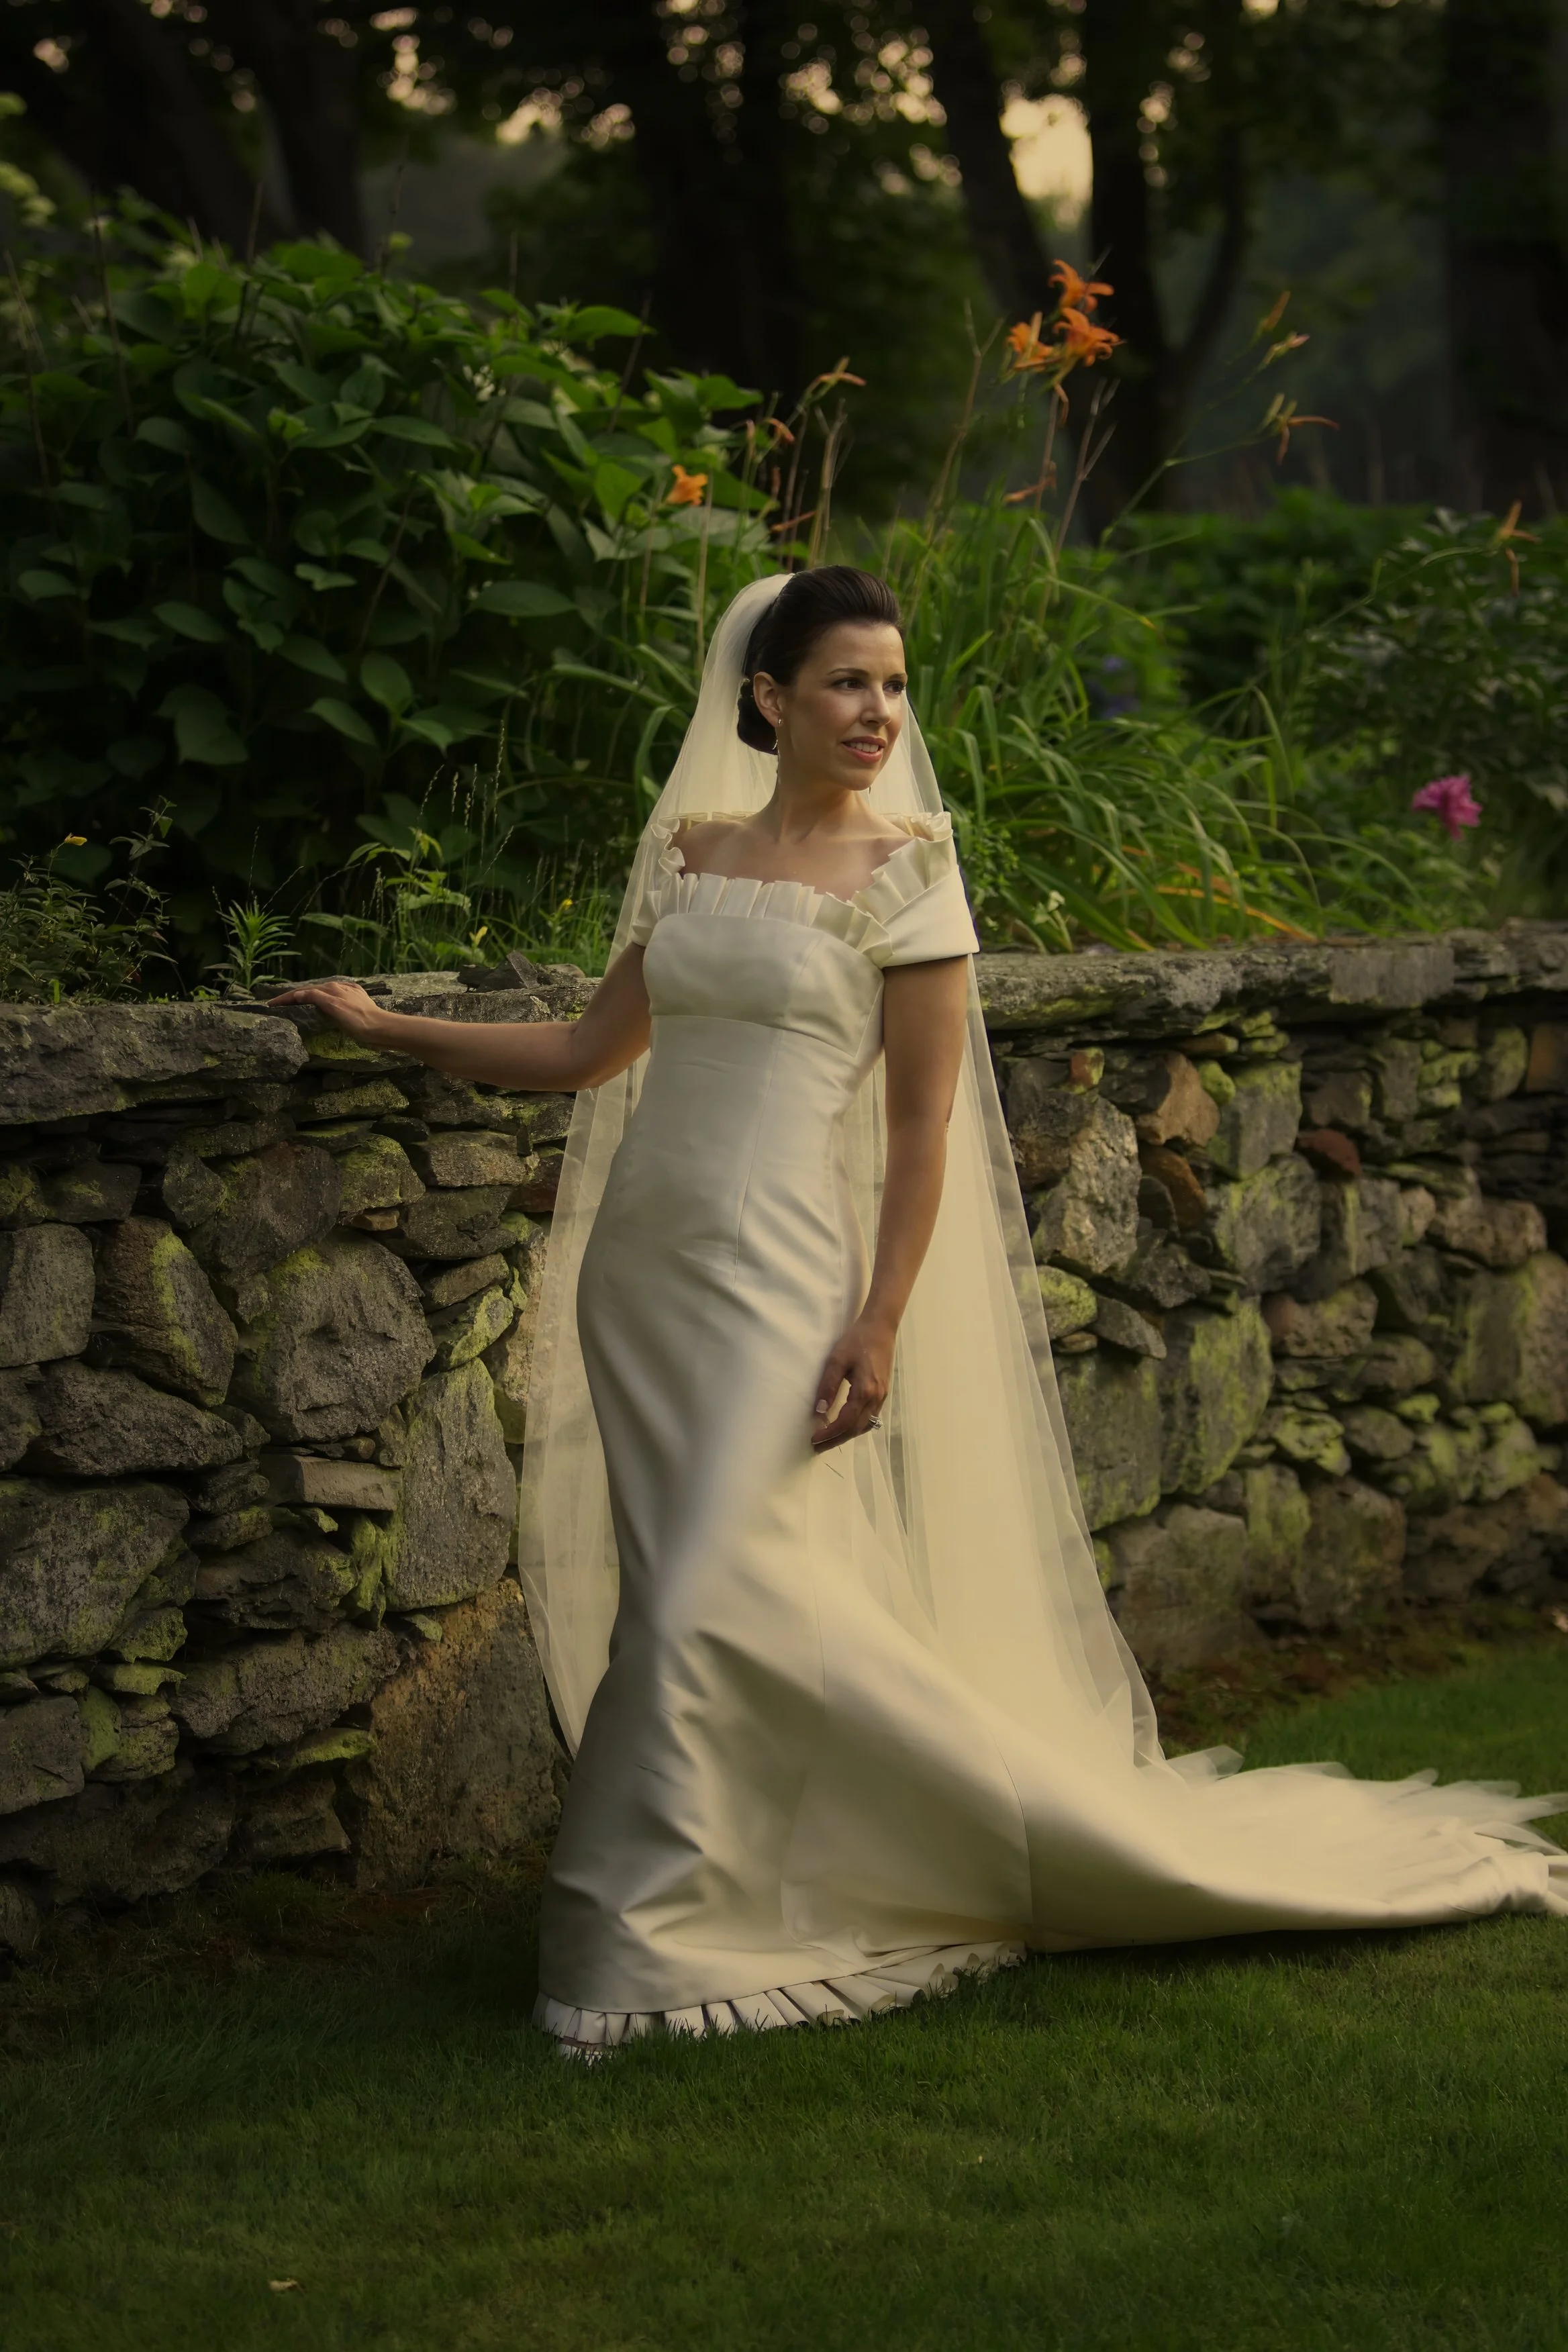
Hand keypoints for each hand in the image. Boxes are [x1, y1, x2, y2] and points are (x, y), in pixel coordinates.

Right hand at [267, 980, 388, 1041]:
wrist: (382, 1028)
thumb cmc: (358, 1021)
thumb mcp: (334, 1007)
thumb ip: (316, 997)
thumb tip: (299, 993)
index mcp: (331, 988)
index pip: (303, 991)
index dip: (286, 998)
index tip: (271, 1004)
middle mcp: (339, 987)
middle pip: (311, 991)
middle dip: (295, 997)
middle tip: (279, 1005)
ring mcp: (348, 994)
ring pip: (323, 993)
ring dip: (308, 997)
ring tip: (297, 1004)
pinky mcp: (357, 1001)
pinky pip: (335, 998)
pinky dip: (323, 1000)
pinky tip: (323, 1004)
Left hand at [812, 1315, 892, 1451]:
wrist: (880, 1327)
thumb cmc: (857, 1340)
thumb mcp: (837, 1360)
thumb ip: (828, 1386)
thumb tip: (819, 1411)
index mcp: (865, 1391)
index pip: (845, 1422)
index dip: (829, 1433)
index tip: (814, 1439)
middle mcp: (876, 1398)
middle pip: (855, 1428)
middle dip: (836, 1440)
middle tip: (818, 1447)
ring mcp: (882, 1396)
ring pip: (865, 1425)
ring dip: (847, 1435)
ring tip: (830, 1440)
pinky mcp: (884, 1392)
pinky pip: (871, 1417)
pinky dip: (857, 1426)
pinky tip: (847, 1426)